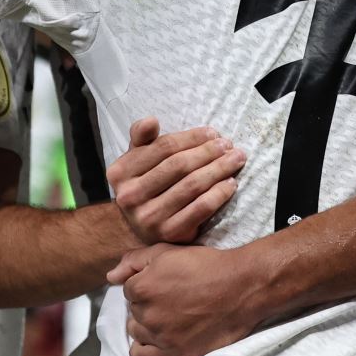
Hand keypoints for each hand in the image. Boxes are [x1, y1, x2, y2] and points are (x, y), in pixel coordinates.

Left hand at [107, 242, 269, 355]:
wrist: (242, 288)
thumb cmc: (206, 266)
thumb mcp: (167, 252)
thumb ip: (133, 261)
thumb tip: (109, 277)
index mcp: (142, 288)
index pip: (128, 290)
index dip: (145, 285)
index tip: (165, 284)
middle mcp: (148, 315)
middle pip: (133, 311)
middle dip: (147, 304)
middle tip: (171, 299)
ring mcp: (161, 338)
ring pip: (137, 331)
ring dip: (147, 324)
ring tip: (170, 316)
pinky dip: (145, 348)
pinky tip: (157, 338)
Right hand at [109, 117, 243, 244]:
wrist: (137, 230)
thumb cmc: (144, 184)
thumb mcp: (136, 159)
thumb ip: (142, 137)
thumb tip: (151, 121)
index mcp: (120, 172)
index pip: (162, 147)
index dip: (191, 138)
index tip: (213, 132)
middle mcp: (131, 196)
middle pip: (178, 166)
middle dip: (208, 152)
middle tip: (229, 145)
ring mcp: (149, 217)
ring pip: (191, 186)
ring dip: (218, 170)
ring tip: (235, 159)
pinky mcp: (169, 234)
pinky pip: (200, 209)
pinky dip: (218, 194)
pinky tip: (230, 184)